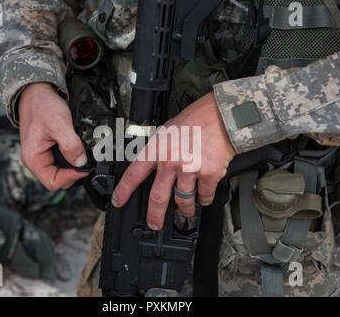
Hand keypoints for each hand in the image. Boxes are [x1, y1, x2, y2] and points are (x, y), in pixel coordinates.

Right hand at [18, 82, 88, 190]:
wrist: (37, 92)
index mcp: (33, 159)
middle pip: (59, 179)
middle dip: (74, 172)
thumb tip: (81, 162)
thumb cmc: (42, 106)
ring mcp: (44, 156)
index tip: (84, 167)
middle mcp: (37, 160)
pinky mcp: (50, 150)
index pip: (53, 182)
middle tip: (87, 160)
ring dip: (74, 165)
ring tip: (83, 153)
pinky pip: (64, 160)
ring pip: (63, 170)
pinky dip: (73, 156)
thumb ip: (70, 145)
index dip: (71, 178)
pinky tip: (79, 149)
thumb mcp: (59, 124)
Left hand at [111, 93, 235, 229]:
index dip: (123, 190)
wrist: (221, 117)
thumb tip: (151, 166)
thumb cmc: (195, 120)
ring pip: (182, 201)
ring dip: (184, 210)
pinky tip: (203, 198)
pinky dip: (204, 200)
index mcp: (157, 149)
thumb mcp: (167, 131)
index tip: (118, 201)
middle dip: (154, 215)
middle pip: (157, 197)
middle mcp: (171, 161)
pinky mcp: (209, 175)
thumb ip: (158, 150)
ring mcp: (190, 170)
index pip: (134, 174)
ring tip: (185, 212)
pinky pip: (204, 196)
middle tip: (154, 224)